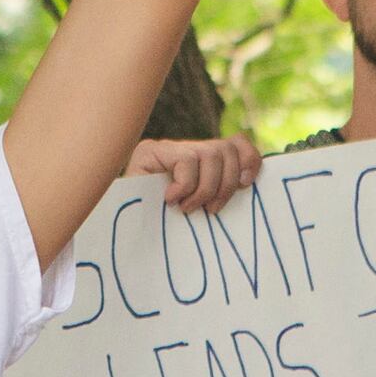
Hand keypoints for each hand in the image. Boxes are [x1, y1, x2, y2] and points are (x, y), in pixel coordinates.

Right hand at [129, 136, 262, 215]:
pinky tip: (171, 199)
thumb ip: (219, 190)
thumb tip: (248, 180)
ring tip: (189, 207)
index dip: (248, 159)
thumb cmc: (165, 227)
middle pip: (226, 149)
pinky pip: (188, 161)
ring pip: (211, 153)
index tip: (246, 183)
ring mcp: (166, 148)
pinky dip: (186, 185)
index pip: (236, 143)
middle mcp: (184, 149)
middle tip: (211, 210)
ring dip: (206, 187)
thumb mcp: (202, 207)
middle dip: (226, 184)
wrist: (126, 233)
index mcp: (201, 160)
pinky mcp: (151, 151)